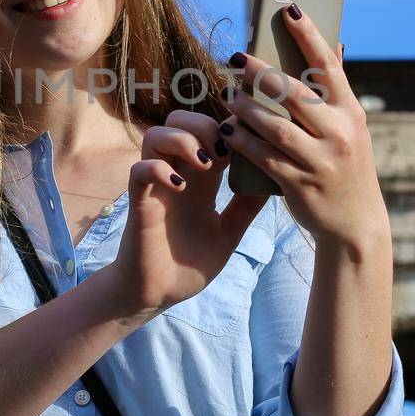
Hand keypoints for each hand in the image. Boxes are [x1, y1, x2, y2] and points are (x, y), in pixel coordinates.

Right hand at [110, 110, 268, 321]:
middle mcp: (176, 174)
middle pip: (179, 120)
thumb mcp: (228, 233)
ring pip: (156, 135)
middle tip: (225, 151)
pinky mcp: (140, 203)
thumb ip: (246, 207)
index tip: (248, 138)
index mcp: (200, 179)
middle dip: (204, 125)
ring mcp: (156, 186)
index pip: (208, 132)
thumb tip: (275, 180)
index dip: (226, 126)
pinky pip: (140, 170)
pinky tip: (181, 187)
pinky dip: (159, 170)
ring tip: (206, 164)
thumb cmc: (188, 265)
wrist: (157, 295)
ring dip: (183, 140)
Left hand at [219, 6, 389, 255]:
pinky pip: (264, 157)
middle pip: (295, 95)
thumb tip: (335, 42)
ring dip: (246, 108)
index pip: (329, 66)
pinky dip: (242, 141)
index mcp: (352, 113)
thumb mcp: (350, 127)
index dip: (308, 35)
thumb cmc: (345, 165)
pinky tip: (226, 128)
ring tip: (227, 94)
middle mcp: (340, 134)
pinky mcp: (300, 184)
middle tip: (236, 58)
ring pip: (275, 127)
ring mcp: (321, 161)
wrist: (355, 224)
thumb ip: (336, 90)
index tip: (288, 9)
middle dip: (262, 73)